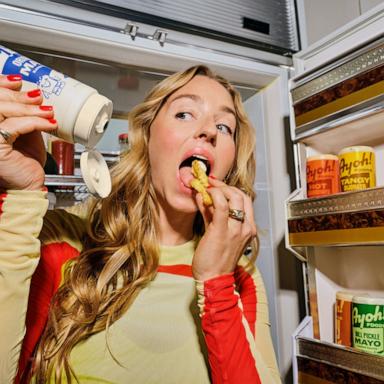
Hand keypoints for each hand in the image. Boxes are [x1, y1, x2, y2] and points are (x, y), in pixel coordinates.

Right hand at [0, 75, 56, 189]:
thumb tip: (34, 95)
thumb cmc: (23, 162)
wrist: (27, 185)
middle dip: (18, 96)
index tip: (18, 82)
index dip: (1, 84)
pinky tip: (49, 123)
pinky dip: (35, 122)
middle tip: (38, 96)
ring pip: (2, 111)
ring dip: (29, 108)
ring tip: (47, 110)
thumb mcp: (25, 132)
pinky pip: (15, 127)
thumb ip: (24, 115)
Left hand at [192, 177, 256, 280]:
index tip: (217, 184)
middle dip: (225, 185)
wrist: (213, 279)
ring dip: (219, 188)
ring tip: (206, 188)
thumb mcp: (217, 231)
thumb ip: (212, 213)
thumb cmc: (215, 258)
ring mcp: (236, 229)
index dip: (231, 188)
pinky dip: (212, 196)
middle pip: (242, 195)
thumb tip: (204, 196)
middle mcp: (246, 227)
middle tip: (210, 182)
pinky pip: (221, 205)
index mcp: (248, 228)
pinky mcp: (222, 231)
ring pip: (234, 197)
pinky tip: (203, 194)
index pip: (245, 200)